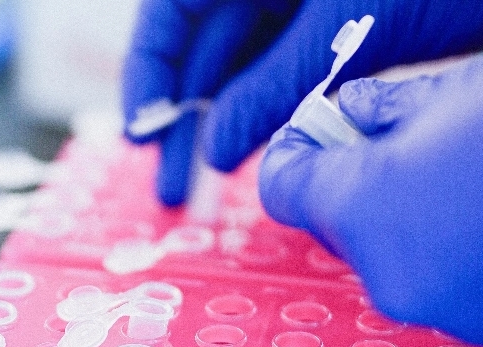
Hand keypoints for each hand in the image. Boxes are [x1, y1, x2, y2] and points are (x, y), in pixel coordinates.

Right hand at [122, 0, 482, 205]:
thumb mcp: (341, 25)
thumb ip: (271, 86)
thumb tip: (216, 148)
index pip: (169, 13)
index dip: (147, 73)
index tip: (141, 132)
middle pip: (201, 55)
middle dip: (185, 123)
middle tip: (173, 189)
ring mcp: (293, 9)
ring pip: (239, 74)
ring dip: (221, 130)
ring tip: (202, 192)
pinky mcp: (325, 36)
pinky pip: (278, 80)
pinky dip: (263, 119)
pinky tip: (249, 158)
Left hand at [259, 50, 482, 346]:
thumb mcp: (454, 91)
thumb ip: (382, 106)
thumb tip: (355, 111)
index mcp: (361, 208)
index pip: (282, 186)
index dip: (293, 151)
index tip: (311, 132)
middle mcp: (385, 273)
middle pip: (338, 224)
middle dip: (357, 184)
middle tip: (395, 145)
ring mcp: (436, 308)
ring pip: (392, 256)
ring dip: (409, 220)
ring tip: (467, 182)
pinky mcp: (482, 327)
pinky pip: (441, 282)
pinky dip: (452, 254)